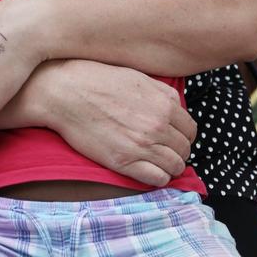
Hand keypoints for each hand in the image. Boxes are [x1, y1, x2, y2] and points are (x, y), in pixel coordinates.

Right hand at [24, 60, 196, 185]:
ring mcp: (142, 146)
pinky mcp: (124, 162)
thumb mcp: (137, 77)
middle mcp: (157, 126)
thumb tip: (177, 105)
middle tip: (165, 150)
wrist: (66, 92)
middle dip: (178, 150)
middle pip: (185, 149)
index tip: (174, 137)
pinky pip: (157, 179)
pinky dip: (158, 177)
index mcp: (164, 104)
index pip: (190, 129)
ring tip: (157, 162)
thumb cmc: (98, 80)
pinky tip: (149, 170)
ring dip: (170, 166)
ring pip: (175, 166)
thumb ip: (162, 92)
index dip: (184, 134)